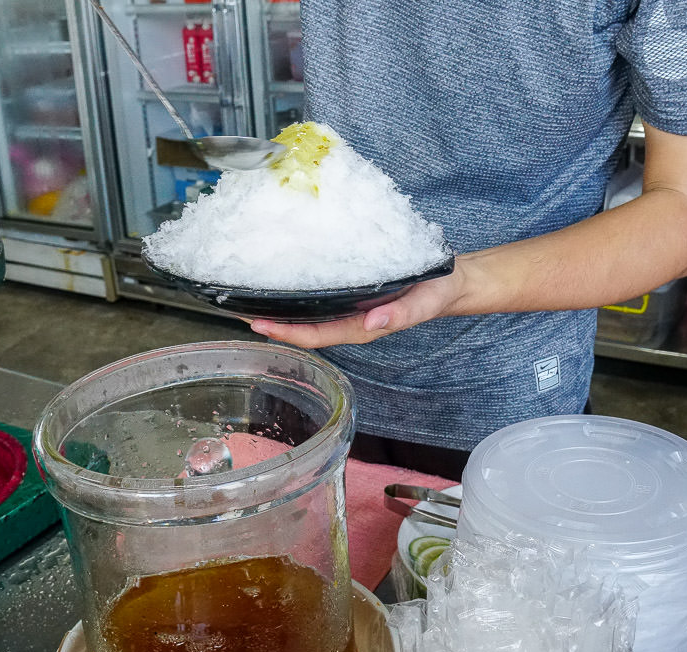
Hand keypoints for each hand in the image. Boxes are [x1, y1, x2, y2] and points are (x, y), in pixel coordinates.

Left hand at [249, 261, 465, 347]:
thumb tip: (371, 325)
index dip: (285, 333)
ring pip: (307, 315)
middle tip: (235, 309)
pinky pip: (317, 298)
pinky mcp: (350, 294)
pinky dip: (295, 293)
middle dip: (270, 322)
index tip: (257, 323)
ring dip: (278, 309)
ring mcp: (348, 310)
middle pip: (302, 329)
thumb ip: (400, 314)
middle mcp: (348, 321)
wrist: (451, 282)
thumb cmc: (436, 291)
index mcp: (360, 328)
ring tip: (246, 295)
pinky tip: (279, 281)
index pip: (315, 336)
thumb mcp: (424, 301)